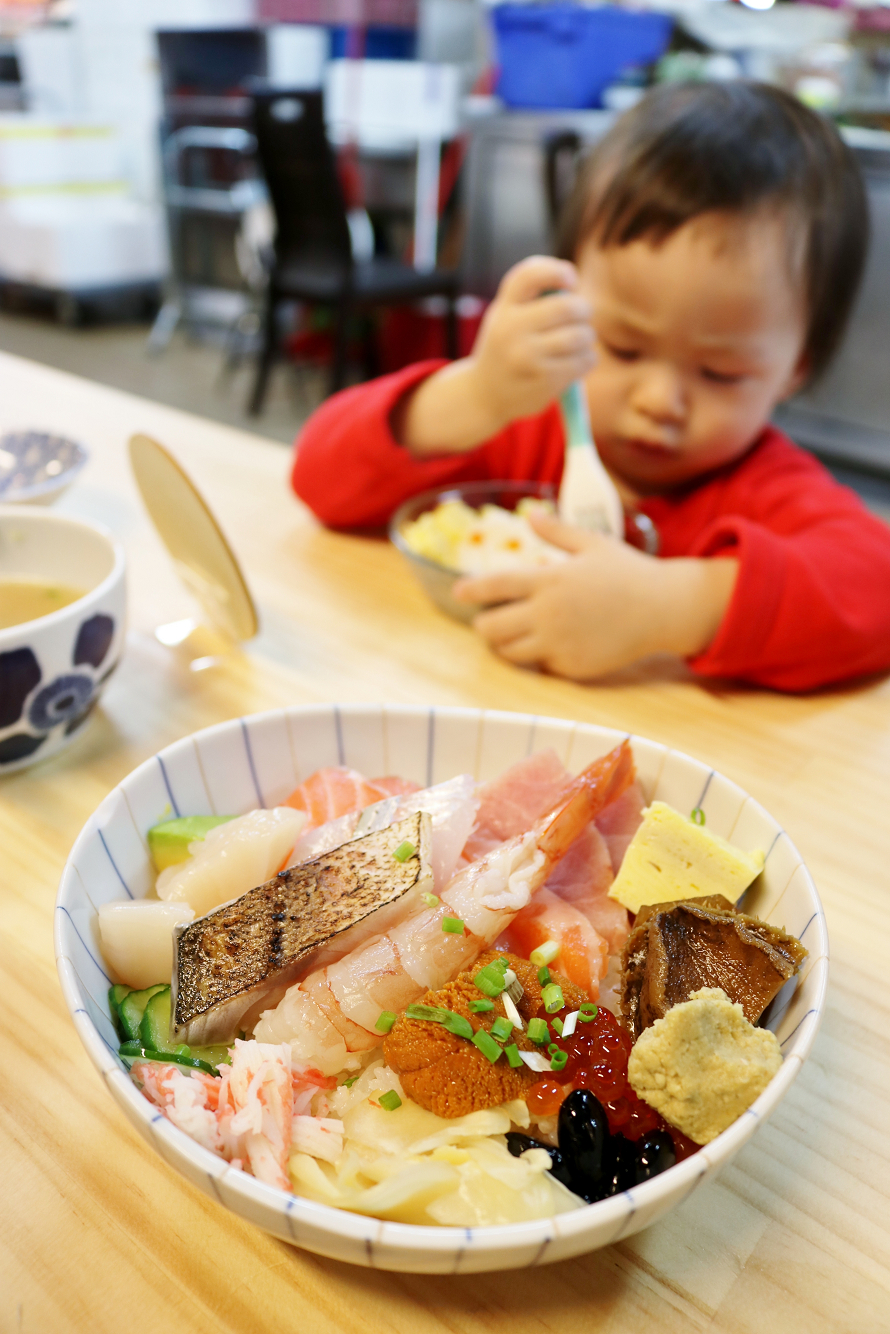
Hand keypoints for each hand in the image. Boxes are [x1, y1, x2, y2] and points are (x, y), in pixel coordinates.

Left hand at [453, 511, 737, 680]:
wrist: (663, 609)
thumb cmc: (629, 572)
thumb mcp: (593, 543)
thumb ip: (557, 532)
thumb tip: (530, 516)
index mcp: (550, 580)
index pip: (495, 586)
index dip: (471, 590)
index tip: (458, 592)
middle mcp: (549, 614)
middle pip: (492, 628)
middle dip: (484, 625)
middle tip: (488, 621)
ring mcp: (559, 644)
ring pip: (510, 653)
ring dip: (506, 644)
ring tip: (515, 634)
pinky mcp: (572, 667)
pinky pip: (542, 666)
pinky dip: (541, 657)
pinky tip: (554, 645)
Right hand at [468, 256, 596, 427]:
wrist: (483, 395)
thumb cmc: (505, 348)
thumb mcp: (505, 317)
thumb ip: (532, 298)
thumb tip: (573, 287)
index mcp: (503, 309)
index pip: (530, 274)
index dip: (558, 271)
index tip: (571, 281)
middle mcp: (512, 330)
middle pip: (568, 307)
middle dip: (583, 309)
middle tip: (581, 316)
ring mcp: (528, 356)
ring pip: (582, 335)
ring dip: (587, 336)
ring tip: (577, 342)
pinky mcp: (545, 380)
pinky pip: (585, 359)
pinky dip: (587, 358)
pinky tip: (575, 362)